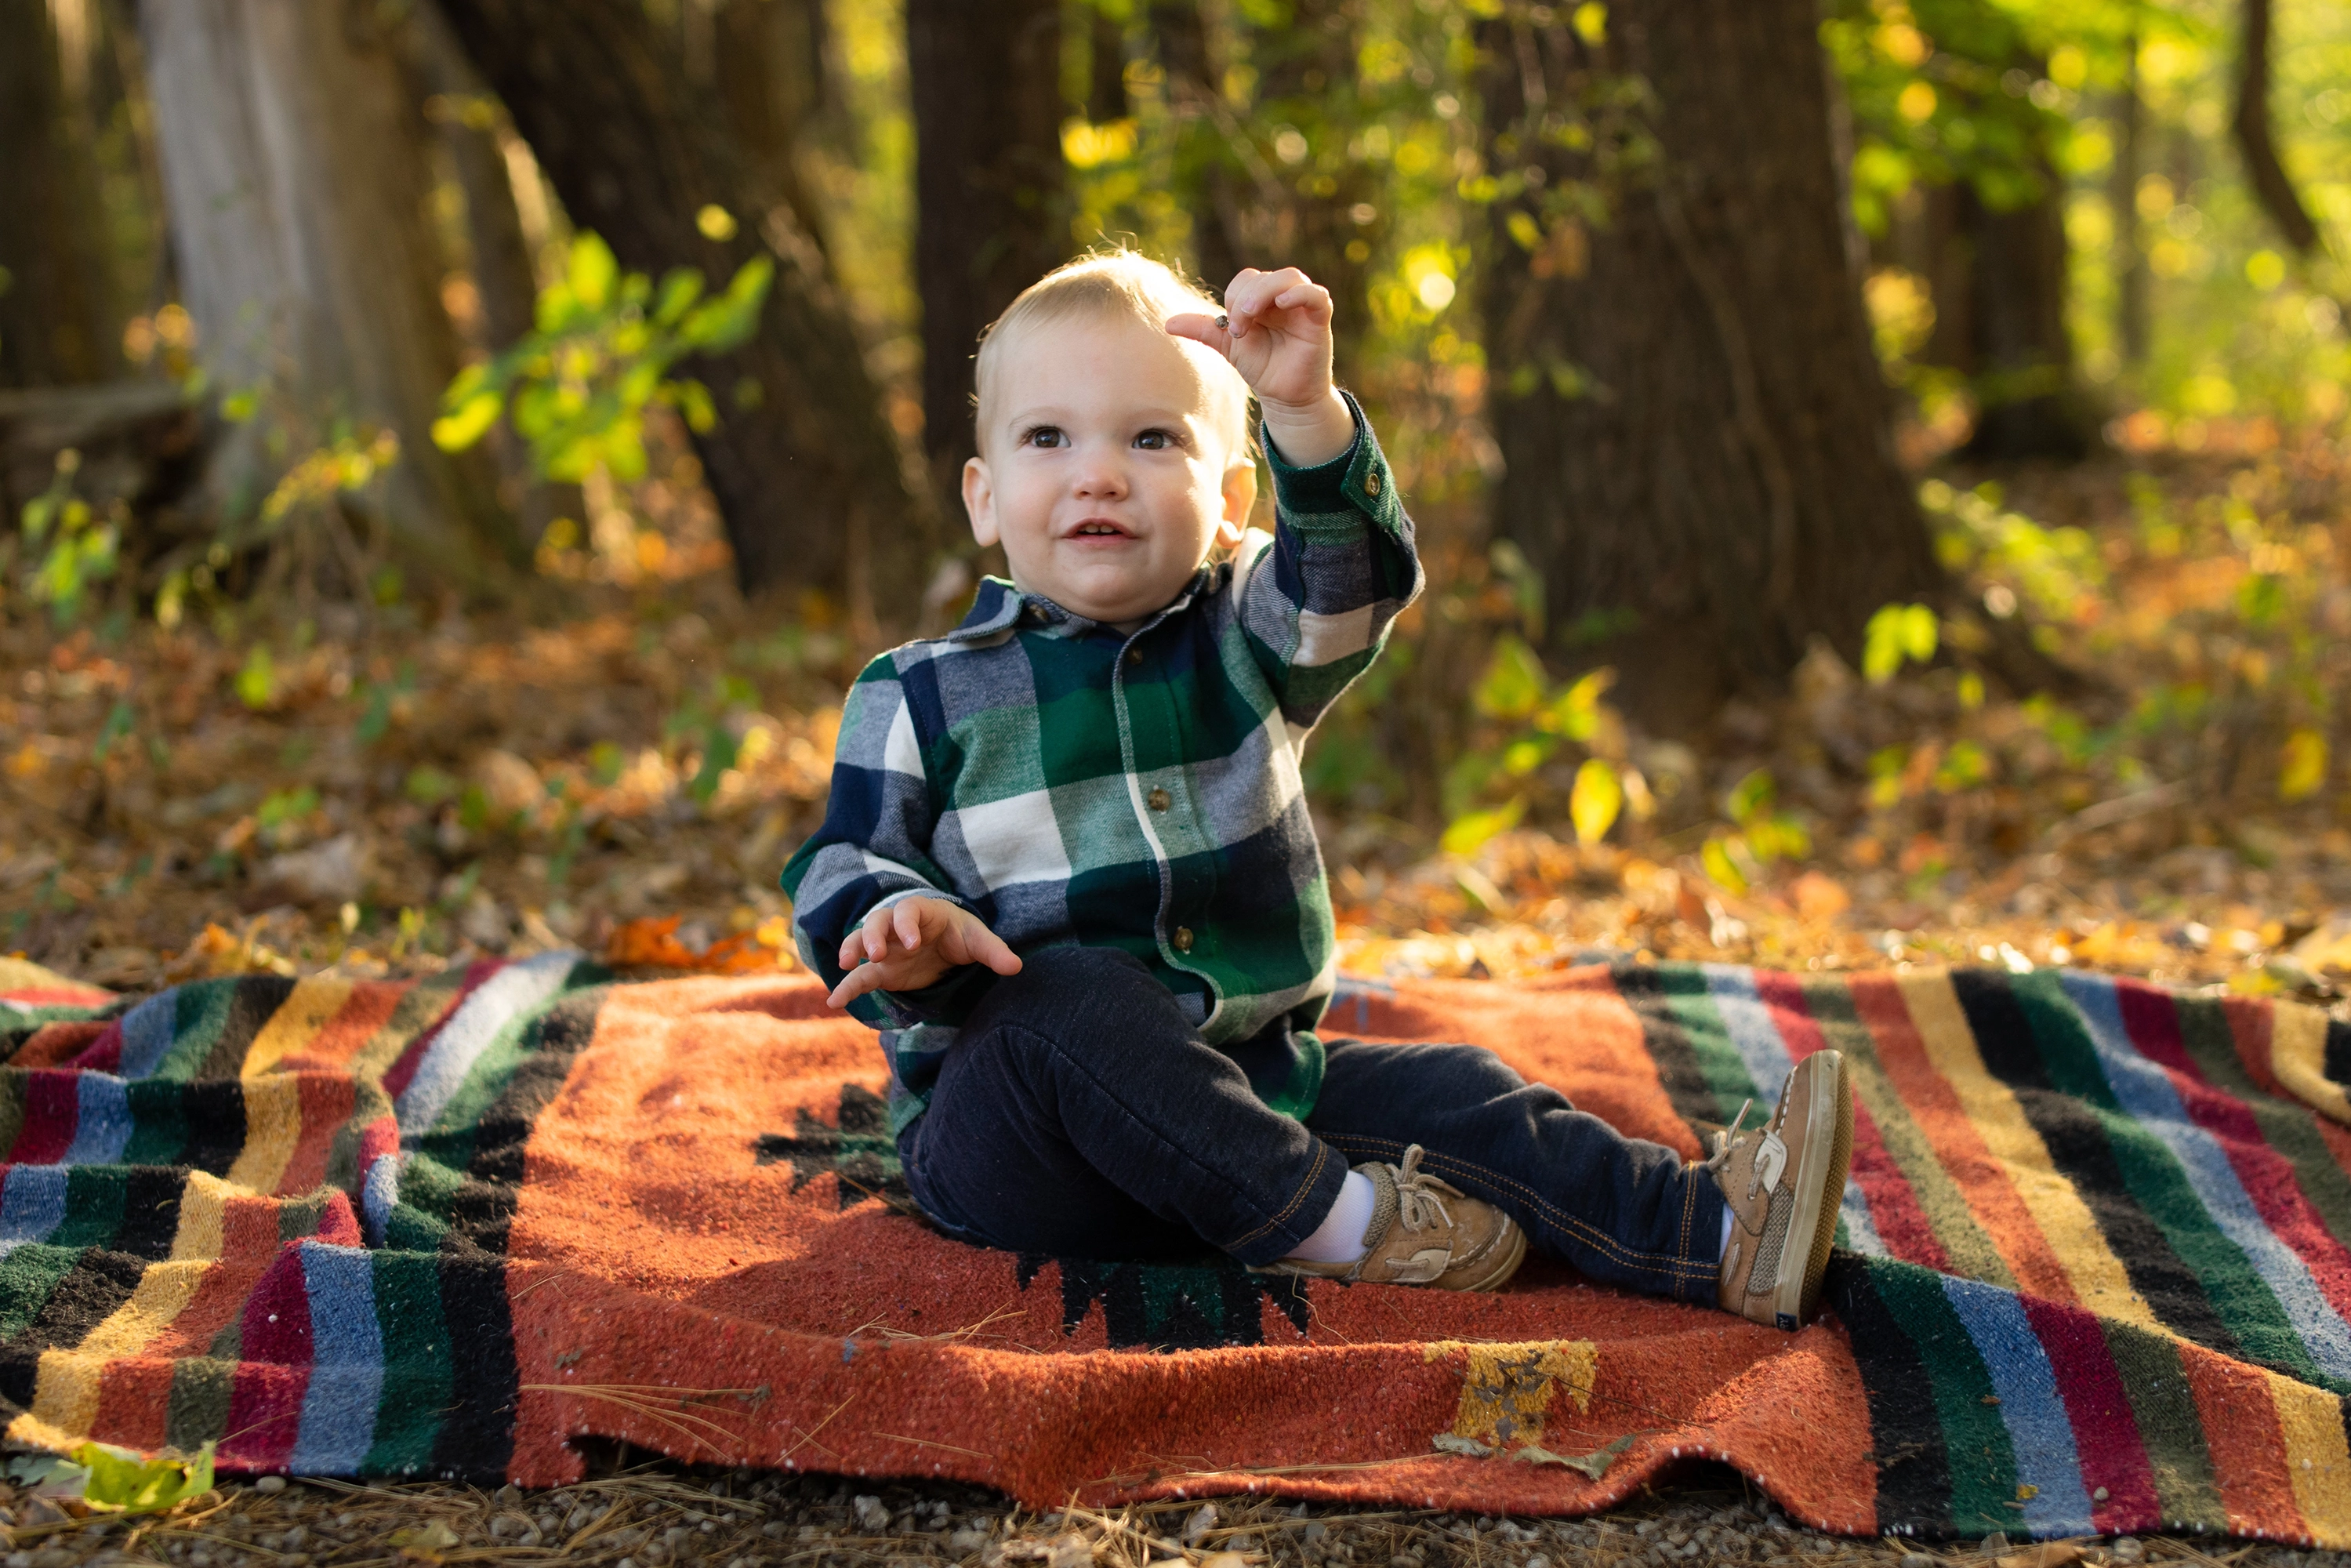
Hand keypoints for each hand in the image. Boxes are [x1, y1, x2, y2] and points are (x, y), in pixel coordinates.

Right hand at [828, 896, 1022, 1008]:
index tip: (912, 943)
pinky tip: (835, 1001)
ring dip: (853, 951)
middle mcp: (897, 927)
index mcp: (921, 912)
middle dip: (873, 935)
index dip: (906, 925)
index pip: (908, 911)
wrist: (946, 943)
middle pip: (877, 922)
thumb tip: (1015, 967)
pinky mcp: (881, 971)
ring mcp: (886, 948)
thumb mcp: (978, 940)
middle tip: (876, 953)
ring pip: (861, 943)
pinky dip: (847, 987)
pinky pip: (860, 977)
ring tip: (847, 966)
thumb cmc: (960, 934)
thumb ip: (994, 951)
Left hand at [1167, 267, 1353, 466]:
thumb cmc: (1262, 368)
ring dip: (1265, 292)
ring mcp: (1303, 307)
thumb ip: (1203, 330)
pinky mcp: (1320, 320)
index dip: (1234, 296)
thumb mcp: (1228, 346)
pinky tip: (1283, 303)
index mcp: (1263, 299)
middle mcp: (1283, 298)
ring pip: (1289, 278)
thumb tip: (1167, 323)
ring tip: (1251, 316)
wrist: (1285, 398)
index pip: (1247, 278)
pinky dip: (1301, 293)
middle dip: (1245, 299)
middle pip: (1264, 276)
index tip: (1230, 329)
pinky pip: (1317, 295)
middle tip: (1237, 328)